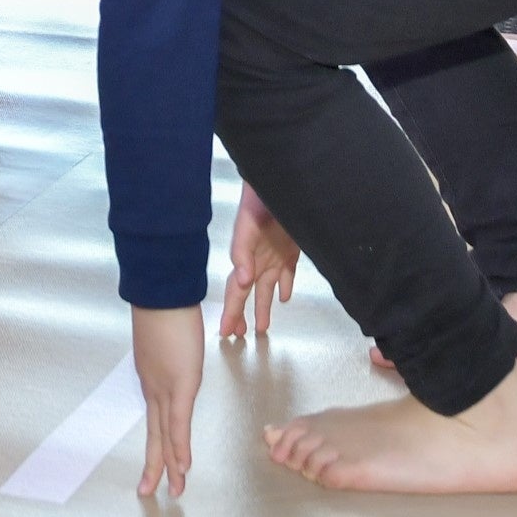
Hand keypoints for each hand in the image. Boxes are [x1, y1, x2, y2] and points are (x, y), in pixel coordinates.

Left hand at [134, 304, 205, 498]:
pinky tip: (183, 467)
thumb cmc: (166, 306)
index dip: (155, 442)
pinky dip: (180, 448)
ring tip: (173, 490)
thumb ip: (170, 349)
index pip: (155, 418)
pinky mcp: (180, 385)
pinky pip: (179, 423)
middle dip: (154, 465)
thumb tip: (176, 349)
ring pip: (165, 436)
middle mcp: (154, 388)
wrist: (162, 292)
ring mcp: (166, 389)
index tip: (154, 461)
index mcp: (152, 378)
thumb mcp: (167, 335)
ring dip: (170, 466)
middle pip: (154, 434)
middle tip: (149, 491)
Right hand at [218, 186, 299, 340]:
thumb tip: (242, 282)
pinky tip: (284, 297)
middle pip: (247, 293)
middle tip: (237, 334)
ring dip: (263, 307)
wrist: (280, 182)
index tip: (225, 331)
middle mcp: (257, 260)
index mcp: (245, 257)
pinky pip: (287, 274)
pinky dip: (285, 287)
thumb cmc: (259, 200)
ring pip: (267, 288)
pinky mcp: (290, 251)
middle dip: (241, 313)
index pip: (235, 290)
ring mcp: (274, 256)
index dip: (230, 311)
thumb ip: (242, 252)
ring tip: (261, 327)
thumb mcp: (247, 225)